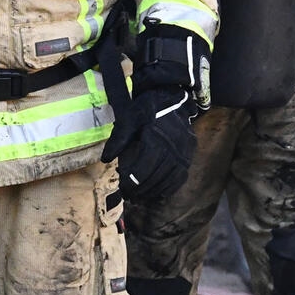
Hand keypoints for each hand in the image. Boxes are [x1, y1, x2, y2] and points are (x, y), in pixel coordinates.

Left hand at [103, 87, 196, 201]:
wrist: (171, 97)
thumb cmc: (146, 108)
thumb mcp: (129, 118)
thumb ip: (118, 139)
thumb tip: (106, 159)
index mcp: (156, 138)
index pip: (144, 167)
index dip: (133, 181)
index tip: (123, 188)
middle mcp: (173, 147)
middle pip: (156, 176)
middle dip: (142, 189)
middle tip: (129, 196)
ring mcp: (183, 152)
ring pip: (169, 179)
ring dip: (154, 191)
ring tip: (141, 197)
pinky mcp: (189, 154)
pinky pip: (181, 176)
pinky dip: (170, 187)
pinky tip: (159, 193)